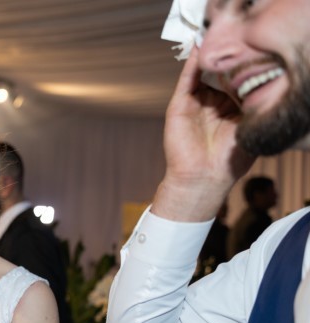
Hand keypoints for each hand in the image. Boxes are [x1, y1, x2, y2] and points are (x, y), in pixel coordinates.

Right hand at [155, 48, 255, 221]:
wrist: (204, 177)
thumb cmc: (230, 159)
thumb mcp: (248, 124)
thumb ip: (247, 100)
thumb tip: (248, 75)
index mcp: (230, 109)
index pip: (237, 80)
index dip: (244, 66)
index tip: (252, 50)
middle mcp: (212, 104)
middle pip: (219, 73)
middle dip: (227, 58)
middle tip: (235, 40)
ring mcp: (194, 104)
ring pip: (203, 73)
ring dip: (210, 57)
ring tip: (217, 36)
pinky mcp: (179, 105)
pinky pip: (187, 79)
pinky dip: (192, 63)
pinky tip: (199, 47)